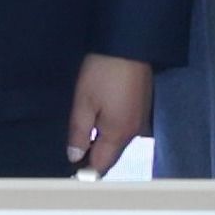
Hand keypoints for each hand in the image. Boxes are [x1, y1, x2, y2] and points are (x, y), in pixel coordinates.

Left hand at [66, 52, 153, 173]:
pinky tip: (101, 119)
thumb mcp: (83, 102)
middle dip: (94, 156)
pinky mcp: (143, 108)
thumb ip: (78, 133)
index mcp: (118, 134)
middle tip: (74, 150)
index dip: (85, 170)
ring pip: (119, 142)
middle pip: (112, 155)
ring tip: (84, 134)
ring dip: (103, 143)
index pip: (101, 165)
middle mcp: (134, 132)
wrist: (128, 45)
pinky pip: (126, 129)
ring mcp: (141, 120)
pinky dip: (113, 130)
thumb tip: (75, 157)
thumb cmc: (103, 72)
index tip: (70, 168)